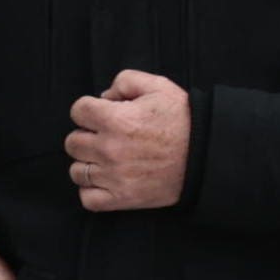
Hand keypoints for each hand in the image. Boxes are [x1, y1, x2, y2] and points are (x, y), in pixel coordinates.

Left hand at [67, 70, 190, 211]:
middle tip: (106, 137)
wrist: (207, 155)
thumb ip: (124, 81)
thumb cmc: (183, 120)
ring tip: (105, 159)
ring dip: (88, 164)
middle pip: (73, 142)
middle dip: (87, 136)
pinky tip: (105, 180)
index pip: (78, 111)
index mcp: (114, 119)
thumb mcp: (157, 86)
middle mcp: (109, 149)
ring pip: (77, 171)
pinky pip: (88, 199)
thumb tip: (103, 97)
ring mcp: (114, 176)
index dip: (89, 110)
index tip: (102, 114)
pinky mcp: (123, 199)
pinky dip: (92, 191)